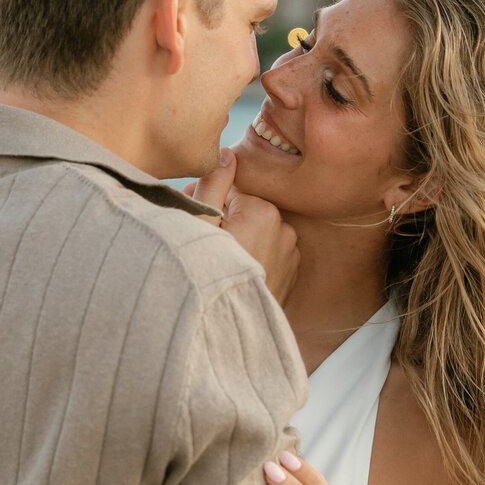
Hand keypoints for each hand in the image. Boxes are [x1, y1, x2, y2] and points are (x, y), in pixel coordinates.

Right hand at [191, 152, 299, 303]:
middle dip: (223, 219)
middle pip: (244, 210)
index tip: (192, 220)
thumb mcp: (200, 226)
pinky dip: (254, 256)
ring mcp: (291, 252)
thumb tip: (228, 153)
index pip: (229, 190)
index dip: (205, 201)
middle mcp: (284, 227)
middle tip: (202, 242)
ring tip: (219, 261)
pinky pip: (269, 252)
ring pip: (257, 231)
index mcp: (263, 210)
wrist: (225, 331)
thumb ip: (214, 184)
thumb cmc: (206, 276)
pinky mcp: (292, 273)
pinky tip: (235, 272)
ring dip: (239, 238)